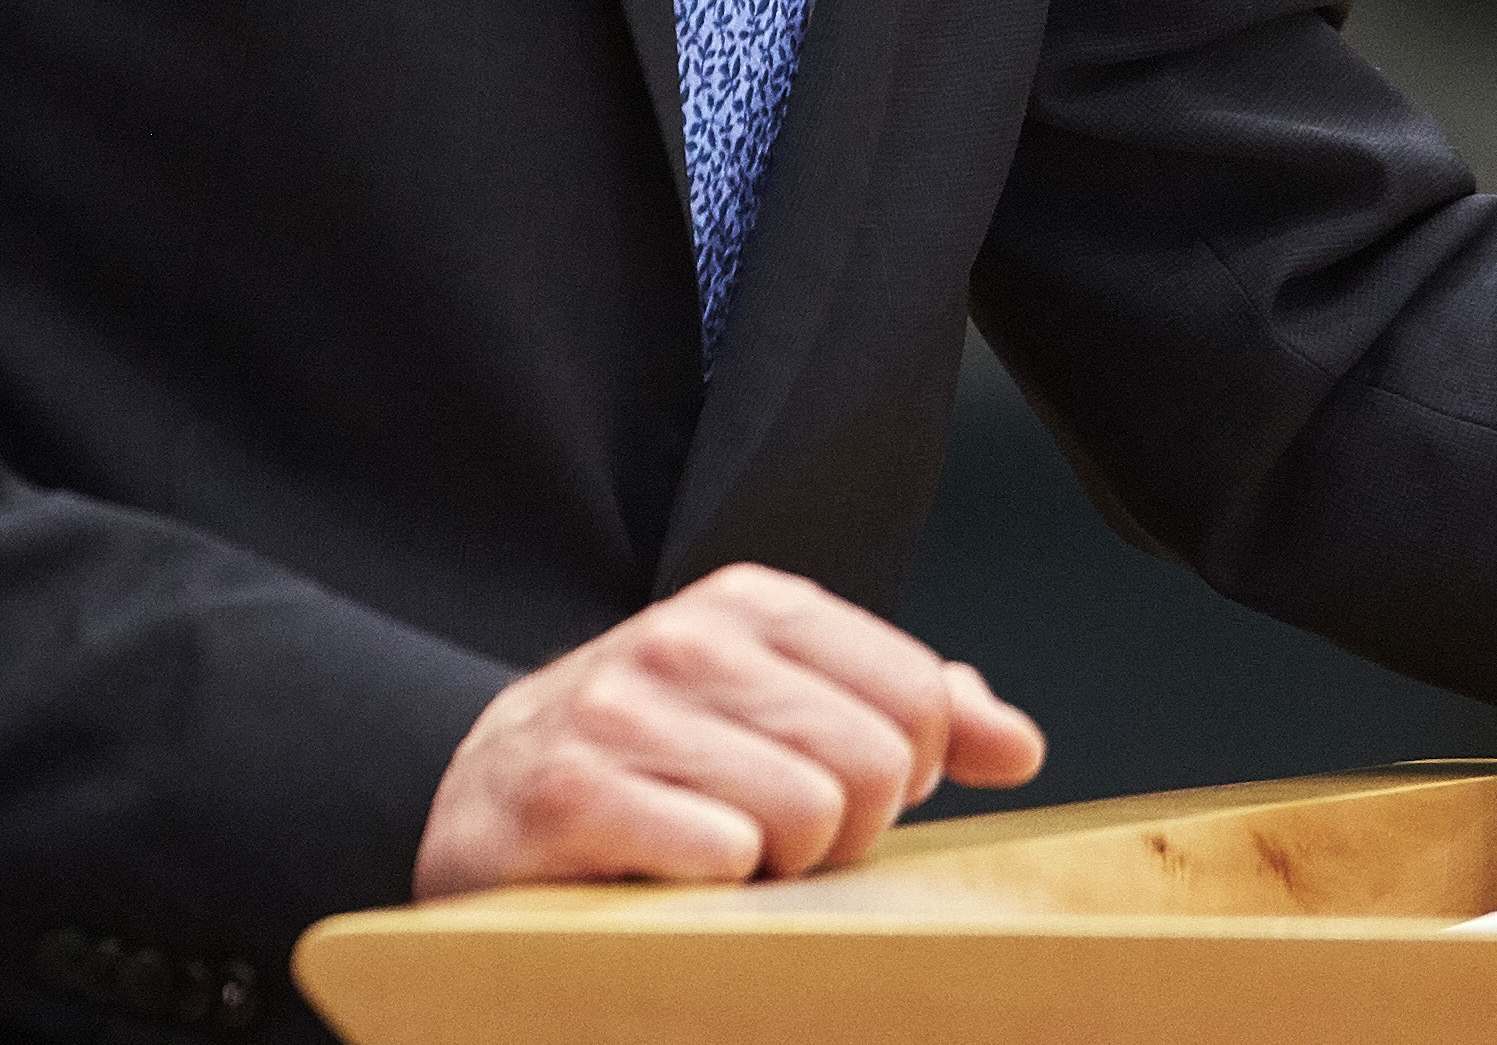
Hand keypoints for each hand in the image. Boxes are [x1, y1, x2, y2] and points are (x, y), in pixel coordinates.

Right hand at [416, 564, 1041, 894]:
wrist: (481, 798)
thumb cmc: (652, 765)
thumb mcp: (775, 711)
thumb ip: (899, 714)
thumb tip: (1016, 745)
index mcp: (751, 605)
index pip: (919, 696)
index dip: (903, 775)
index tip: (838, 793)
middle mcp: (686, 638)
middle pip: (874, 763)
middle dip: (842, 835)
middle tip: (770, 844)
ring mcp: (622, 711)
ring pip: (804, 816)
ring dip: (773, 872)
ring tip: (712, 859)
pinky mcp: (571, 793)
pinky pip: (719, 857)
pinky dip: (710, 891)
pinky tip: (664, 877)